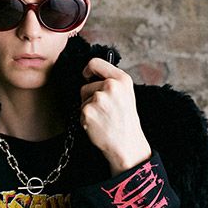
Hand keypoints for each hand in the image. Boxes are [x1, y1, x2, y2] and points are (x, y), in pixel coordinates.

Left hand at [80, 57, 152, 175]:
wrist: (126, 144)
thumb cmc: (126, 122)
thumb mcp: (126, 95)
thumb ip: (112, 82)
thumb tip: (92, 75)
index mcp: (122, 79)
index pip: (95, 63)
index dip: (88, 70)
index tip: (86, 76)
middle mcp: (111, 86)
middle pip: (86, 85)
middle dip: (90, 97)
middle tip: (104, 111)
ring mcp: (98, 98)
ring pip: (83, 99)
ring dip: (88, 109)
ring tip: (103, 118)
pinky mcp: (87, 110)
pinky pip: (80, 111)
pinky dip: (86, 120)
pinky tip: (98, 125)